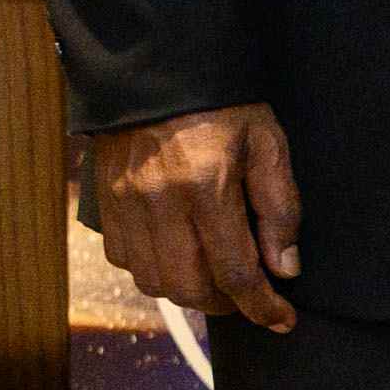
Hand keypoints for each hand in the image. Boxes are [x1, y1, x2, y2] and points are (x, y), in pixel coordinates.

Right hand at [79, 102, 302, 332]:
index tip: (282, 320)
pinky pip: (125, 261)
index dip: (262, 306)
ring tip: (216, 279)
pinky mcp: (105, 205)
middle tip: (249, 296)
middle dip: (226, 304)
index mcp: (207, 187)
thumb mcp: (268, 144)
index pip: (236, 272)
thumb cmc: (223, 105)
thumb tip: (284, 267)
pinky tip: (178, 257)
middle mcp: (160, 204)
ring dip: (189, 293)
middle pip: (190, 288)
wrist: (156, 69)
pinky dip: (154, 272)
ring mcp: (126, 206)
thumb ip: (279, 208)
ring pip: (154, 283)